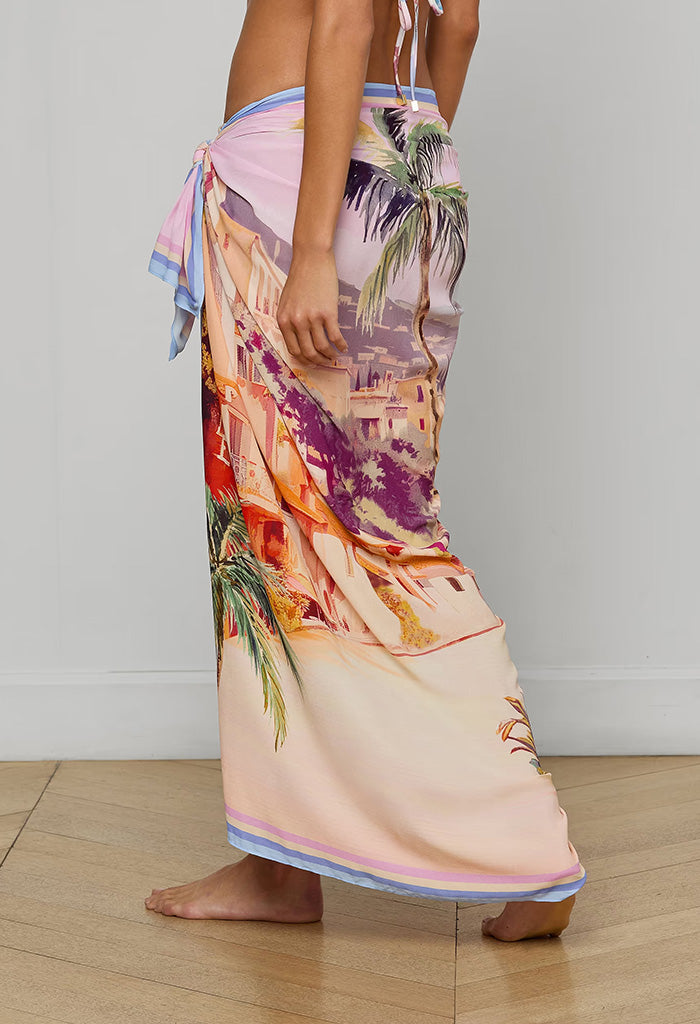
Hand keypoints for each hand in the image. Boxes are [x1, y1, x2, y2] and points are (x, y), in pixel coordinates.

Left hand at [276, 247, 348, 364]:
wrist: (311, 259)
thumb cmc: (300, 278)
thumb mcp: (286, 302)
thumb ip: (290, 321)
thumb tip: (299, 340)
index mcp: (283, 320)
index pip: (293, 350)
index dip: (305, 359)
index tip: (312, 361)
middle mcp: (296, 322)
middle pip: (308, 352)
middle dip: (318, 361)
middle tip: (325, 362)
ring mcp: (312, 318)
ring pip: (322, 348)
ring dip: (330, 355)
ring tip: (335, 356)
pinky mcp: (328, 313)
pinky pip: (335, 337)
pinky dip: (341, 345)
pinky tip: (344, 347)